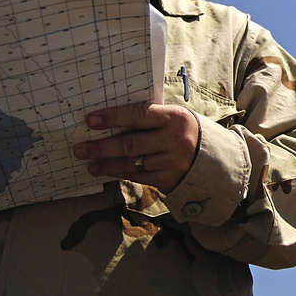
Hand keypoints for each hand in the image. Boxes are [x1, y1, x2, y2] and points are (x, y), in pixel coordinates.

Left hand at [73, 102, 199, 193]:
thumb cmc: (186, 132)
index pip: (138, 115)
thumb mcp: (175, 118)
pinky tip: (106, 171)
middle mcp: (175, 141)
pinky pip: (138, 176)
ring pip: (131, 163)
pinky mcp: (169, 180)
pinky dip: (120, 173)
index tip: (90, 120)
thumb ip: (150, 117)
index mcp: (175, 118)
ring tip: (89, 162)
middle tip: (81, 148)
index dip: (113, 117)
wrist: (214, 158)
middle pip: (130, 144)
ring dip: (106, 164)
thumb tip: (111, 119)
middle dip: (101, 147)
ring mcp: (172, 163)